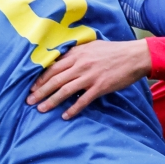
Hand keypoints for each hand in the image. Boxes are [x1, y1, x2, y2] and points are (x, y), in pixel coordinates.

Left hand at [27, 38, 148, 118]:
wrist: (135, 56)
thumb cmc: (114, 51)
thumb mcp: (92, 47)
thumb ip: (77, 54)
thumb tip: (63, 60)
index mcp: (77, 54)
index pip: (53, 67)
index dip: (40, 78)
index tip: (32, 88)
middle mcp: (80, 64)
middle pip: (55, 79)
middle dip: (40, 91)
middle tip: (29, 101)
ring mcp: (90, 76)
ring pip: (65, 90)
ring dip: (51, 101)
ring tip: (41, 109)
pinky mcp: (100, 87)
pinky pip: (83, 100)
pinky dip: (73, 109)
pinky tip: (65, 116)